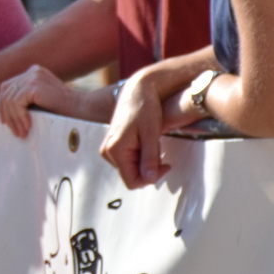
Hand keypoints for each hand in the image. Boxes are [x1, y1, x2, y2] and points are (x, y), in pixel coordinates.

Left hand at [0, 65, 75, 137]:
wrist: (82, 109)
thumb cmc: (64, 110)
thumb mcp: (42, 100)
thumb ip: (26, 99)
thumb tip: (4, 111)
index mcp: (33, 73)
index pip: (8, 87)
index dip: (3, 104)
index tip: (5, 121)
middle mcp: (32, 71)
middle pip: (6, 92)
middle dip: (6, 113)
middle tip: (13, 131)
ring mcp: (33, 77)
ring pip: (10, 100)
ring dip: (14, 119)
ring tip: (21, 133)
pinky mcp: (34, 86)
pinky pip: (17, 103)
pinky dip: (19, 117)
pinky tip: (27, 127)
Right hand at [101, 72, 172, 188]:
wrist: (137, 91)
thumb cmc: (144, 109)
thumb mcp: (151, 134)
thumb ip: (150, 159)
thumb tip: (150, 180)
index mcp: (114, 150)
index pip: (132, 181)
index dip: (151, 178)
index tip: (166, 165)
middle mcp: (107, 151)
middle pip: (131, 175)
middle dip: (149, 168)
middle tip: (160, 150)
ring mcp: (108, 148)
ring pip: (130, 168)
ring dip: (145, 161)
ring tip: (153, 143)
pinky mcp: (112, 145)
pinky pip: (128, 160)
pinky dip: (140, 155)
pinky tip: (146, 142)